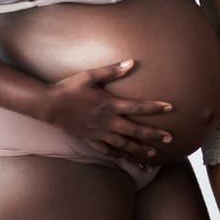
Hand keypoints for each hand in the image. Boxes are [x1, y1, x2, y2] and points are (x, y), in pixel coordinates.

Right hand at [40, 59, 173, 161]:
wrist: (48, 106)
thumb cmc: (69, 88)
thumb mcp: (91, 75)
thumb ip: (112, 70)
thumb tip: (132, 62)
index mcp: (110, 104)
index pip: (138, 106)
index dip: (155, 107)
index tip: (170, 107)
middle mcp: (107, 121)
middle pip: (135, 130)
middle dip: (154, 134)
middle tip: (170, 138)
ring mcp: (99, 132)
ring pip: (123, 143)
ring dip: (139, 148)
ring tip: (153, 153)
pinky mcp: (90, 139)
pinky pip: (106, 149)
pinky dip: (118, 154)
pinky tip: (126, 157)